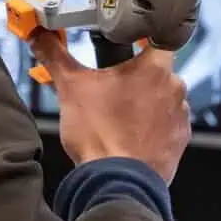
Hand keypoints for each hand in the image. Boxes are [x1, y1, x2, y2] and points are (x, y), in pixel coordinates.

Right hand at [31, 31, 190, 184]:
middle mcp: (175, 88)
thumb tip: (39, 36)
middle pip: (156, 71)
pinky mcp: (179, 141)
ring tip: (118, 114)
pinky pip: (167, 124)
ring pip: (163, 98)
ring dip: (146, 102)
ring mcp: (180, 116)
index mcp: (155, 67)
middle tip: (111, 86)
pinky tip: (130, 133)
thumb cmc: (99, 133)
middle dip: (135, 76)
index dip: (142, 38)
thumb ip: (55, 56)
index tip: (128, 42)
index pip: (157, 37)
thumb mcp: (70, 88)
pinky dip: (152, 126)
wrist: (117, 183)